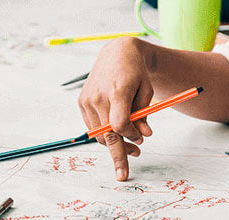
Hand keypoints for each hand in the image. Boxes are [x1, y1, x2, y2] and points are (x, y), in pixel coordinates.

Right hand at [78, 37, 158, 180]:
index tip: (141, 140)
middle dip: (117, 155)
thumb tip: (144, 136)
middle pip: (106, 134)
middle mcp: (98, 97)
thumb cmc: (135, 72)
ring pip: (98, 134)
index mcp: (117, 91)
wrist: (116, 53)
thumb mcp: (146, 91)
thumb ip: (144, 114)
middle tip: (124, 174)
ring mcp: (87, 100)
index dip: (131, 136)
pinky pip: (92, 126)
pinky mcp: (81, 102)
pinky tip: (116, 133)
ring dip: (113, 144)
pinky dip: (104, 134)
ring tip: (131, 149)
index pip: (120, 125)